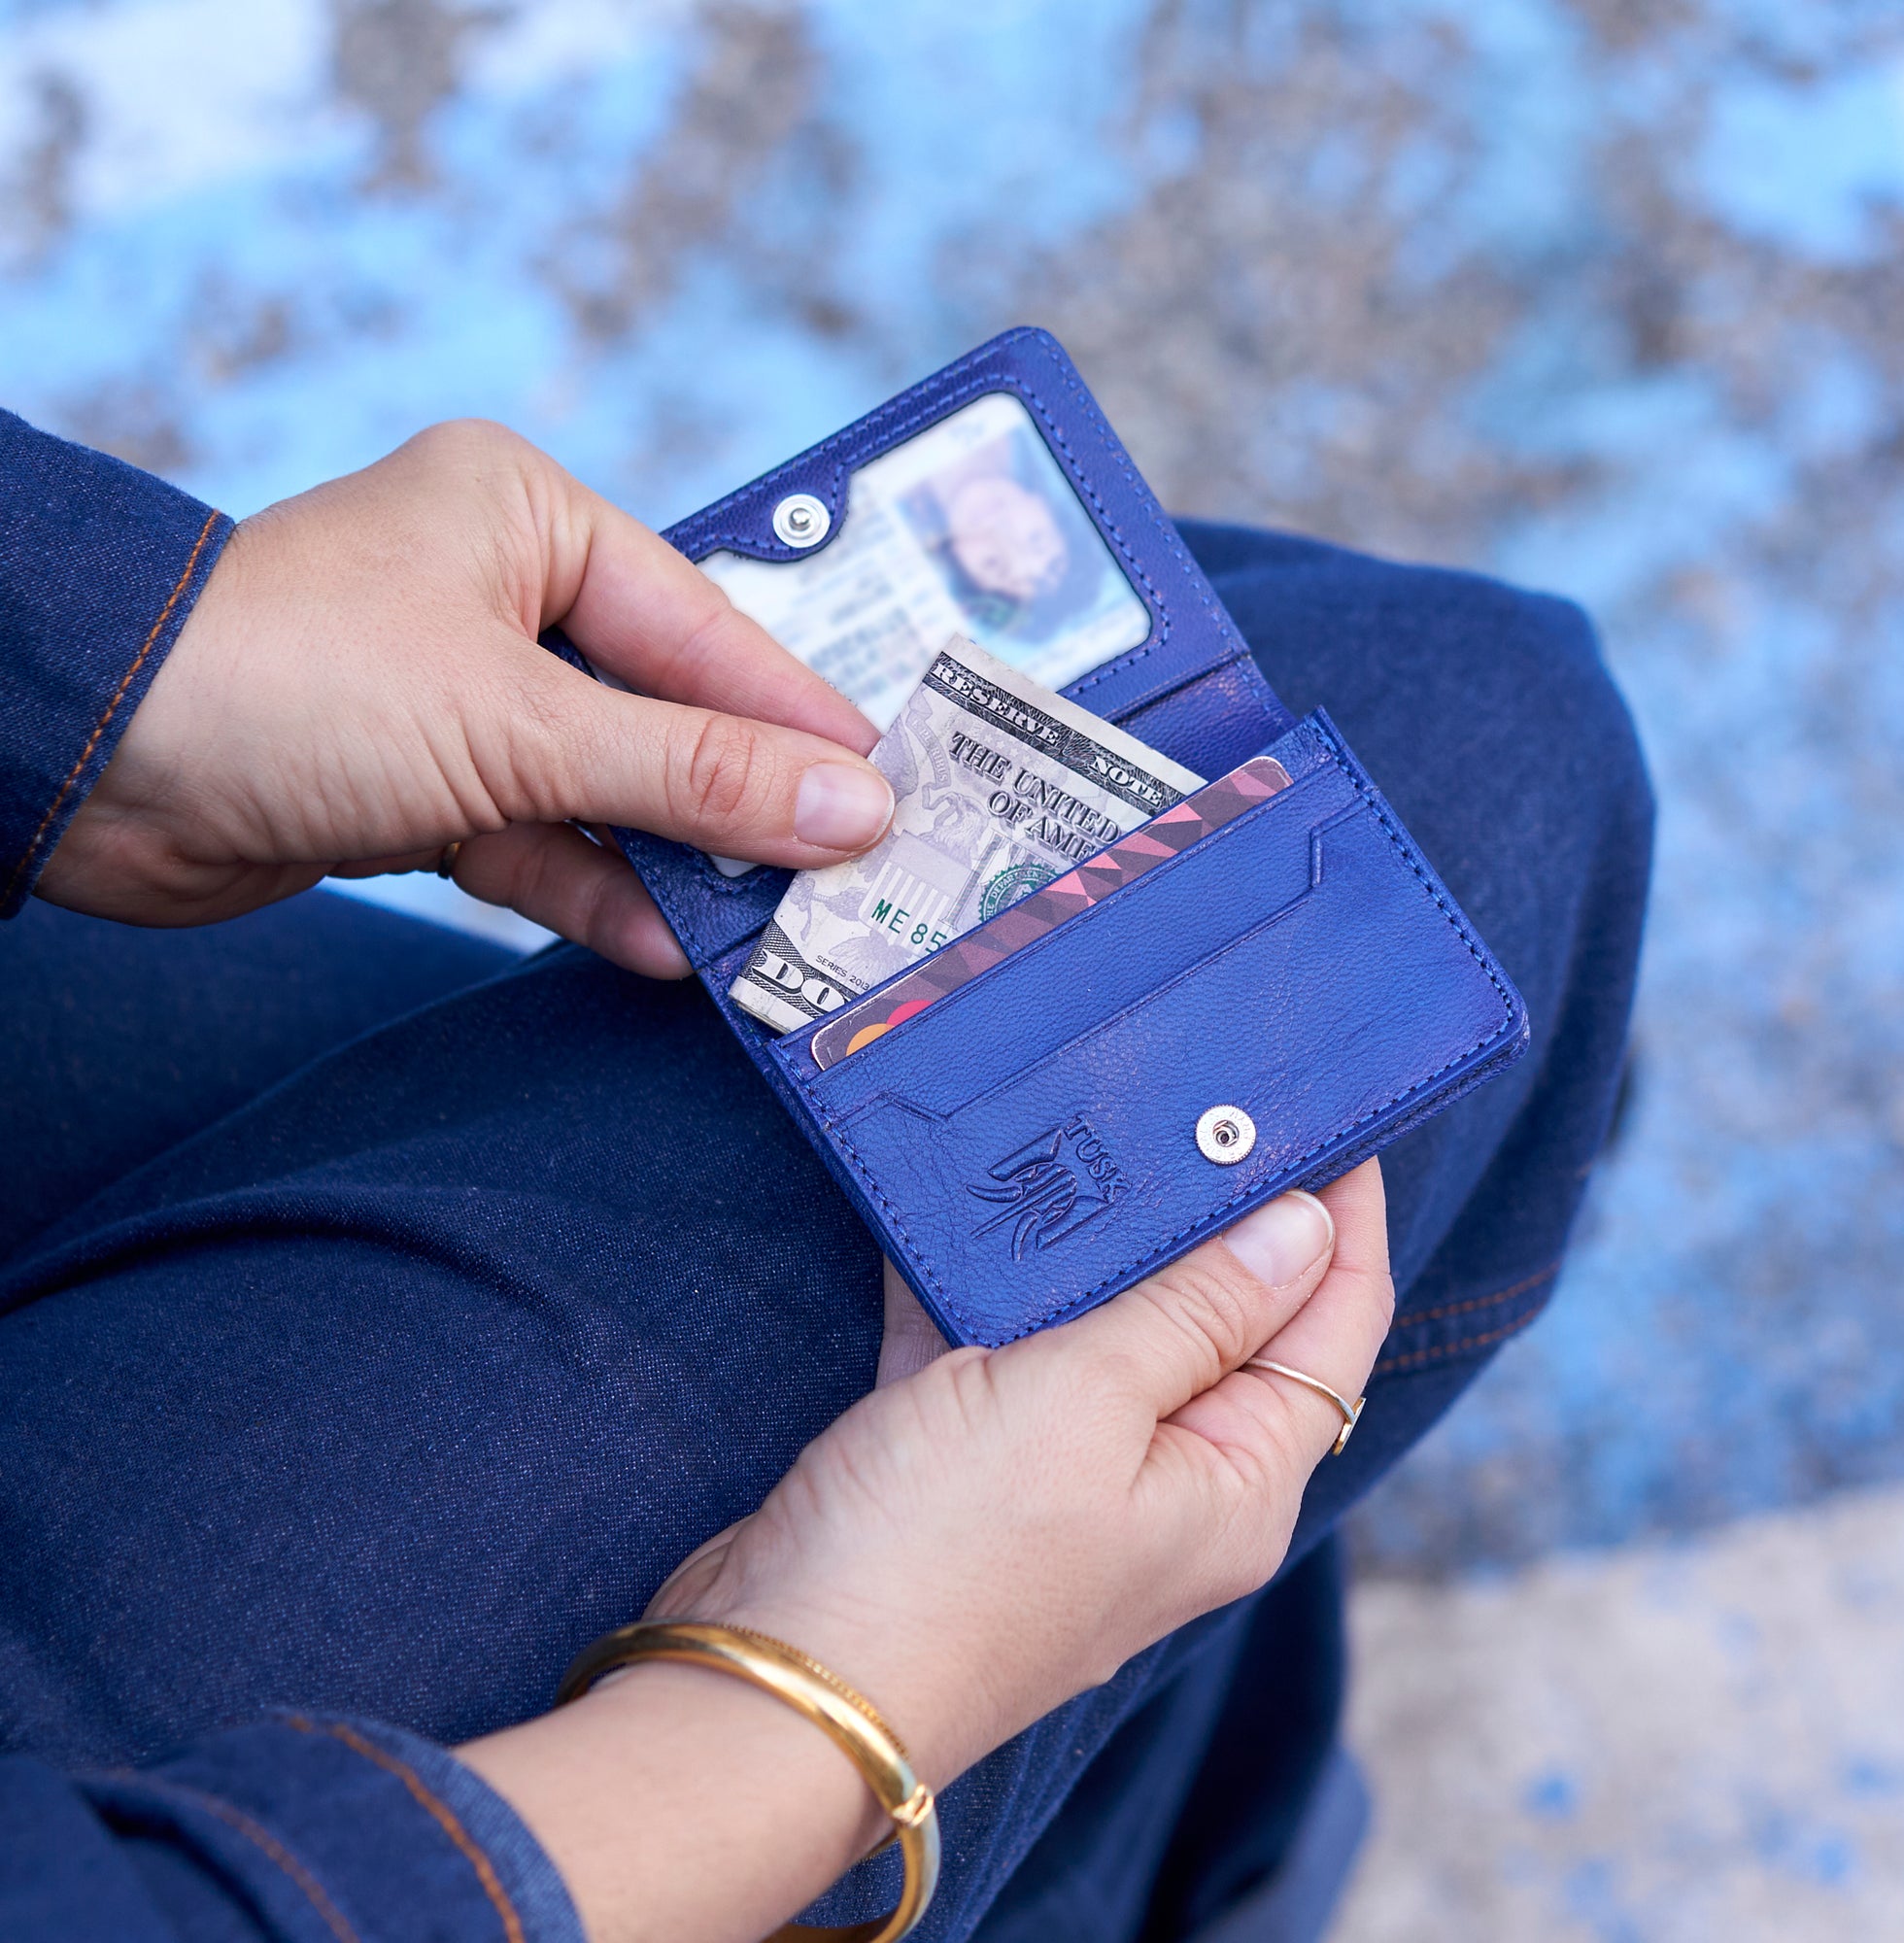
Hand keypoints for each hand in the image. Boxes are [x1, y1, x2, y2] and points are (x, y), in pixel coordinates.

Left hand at [37, 421, 893, 973]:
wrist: (82, 764)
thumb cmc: (293, 679)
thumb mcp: (522, 724)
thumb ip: (693, 773)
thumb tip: (854, 809)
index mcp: (529, 517)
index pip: (705, 626)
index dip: (799, 719)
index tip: (891, 792)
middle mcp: (499, 594)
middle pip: (664, 711)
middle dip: (742, 803)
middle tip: (847, 874)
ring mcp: (458, 695)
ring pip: (607, 787)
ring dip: (675, 864)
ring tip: (770, 933)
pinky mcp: (421, 785)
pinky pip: (537, 840)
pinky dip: (592, 891)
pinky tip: (663, 949)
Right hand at [644, 1160, 1393, 1786]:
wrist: (775, 1679)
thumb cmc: (942, 1554)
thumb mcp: (1085, 1402)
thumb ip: (1195, 1310)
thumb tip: (1305, 1231)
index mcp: (1233, 1485)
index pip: (1331, 1329)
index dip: (1342, 1220)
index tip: (1328, 1111)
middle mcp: (1168, 1486)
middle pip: (1226, 1323)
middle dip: (1217, 1211)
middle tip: (1198, 1096)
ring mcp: (1067, 1478)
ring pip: (1108, 1327)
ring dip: (1094, 1238)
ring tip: (1092, 1121)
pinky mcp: (974, 1468)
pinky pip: (1002, 1349)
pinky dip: (984, 1282)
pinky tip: (956, 1201)